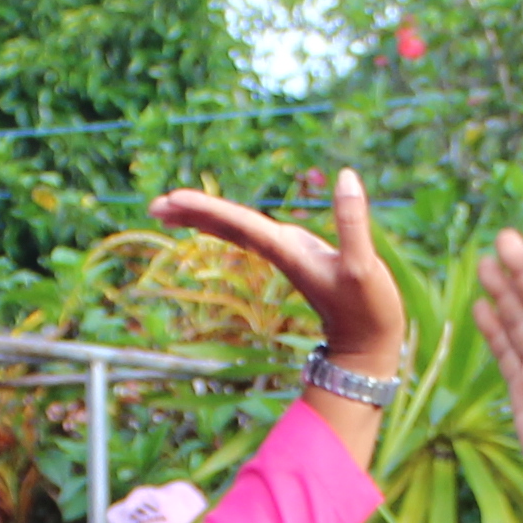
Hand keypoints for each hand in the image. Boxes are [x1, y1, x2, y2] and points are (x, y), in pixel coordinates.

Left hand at [154, 174, 404, 381]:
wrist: (368, 345)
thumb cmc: (368, 310)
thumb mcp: (364, 267)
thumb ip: (354, 223)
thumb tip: (347, 177)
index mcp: (289, 252)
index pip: (241, 224)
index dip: (208, 209)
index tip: (173, 199)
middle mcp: (280, 252)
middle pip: (228, 227)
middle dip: (193, 214)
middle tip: (154, 205)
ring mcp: (286, 255)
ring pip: (236, 231)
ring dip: (205, 217)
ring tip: (171, 205)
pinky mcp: (297, 256)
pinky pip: (252, 234)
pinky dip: (230, 222)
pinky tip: (219, 218)